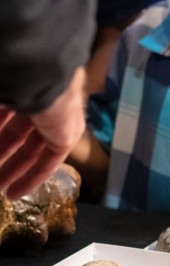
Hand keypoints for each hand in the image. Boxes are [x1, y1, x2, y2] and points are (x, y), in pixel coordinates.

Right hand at [0, 67, 86, 199]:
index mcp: (24, 88)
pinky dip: (31, 178)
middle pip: (17, 135)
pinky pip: (49, 161)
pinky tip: (14, 193)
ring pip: (31, 150)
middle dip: (1, 155)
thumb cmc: (12, 76)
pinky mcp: (67, 134)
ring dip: (12, 170)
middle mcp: (41, 101)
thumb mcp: (1, 99)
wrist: (39, 71)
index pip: (7, 114)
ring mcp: (56, 118)